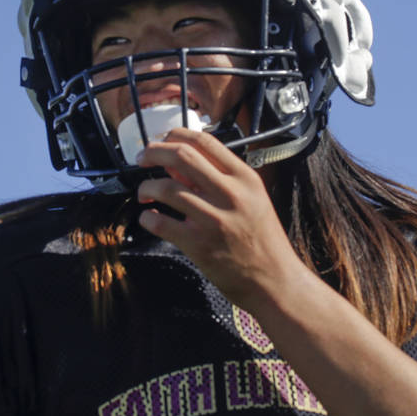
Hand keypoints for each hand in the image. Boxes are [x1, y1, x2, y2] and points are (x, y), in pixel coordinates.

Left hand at [135, 128, 307, 307]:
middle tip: (142, 158)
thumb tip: (178, 164)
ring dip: (147, 187)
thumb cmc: (262, 239)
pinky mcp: (199, 245)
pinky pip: (161, 223)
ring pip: (166, 188)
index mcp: (245, 178)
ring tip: (145, 193)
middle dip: (154, 152)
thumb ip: (219, 178)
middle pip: (181, 157)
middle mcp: (230, 194)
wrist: (274, 280)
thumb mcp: (251, 199)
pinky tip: (149, 218)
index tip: (162, 141)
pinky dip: (147, 218)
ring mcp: (214, 219)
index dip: (176, 135)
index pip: (205, 142)